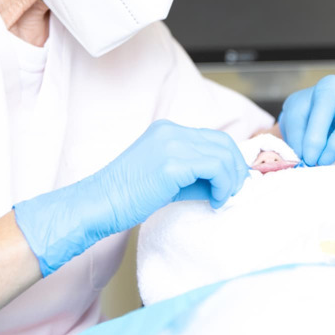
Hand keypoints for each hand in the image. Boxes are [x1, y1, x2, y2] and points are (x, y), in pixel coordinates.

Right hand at [13, 120, 248, 275]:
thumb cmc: (127, 197)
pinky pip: (215, 167)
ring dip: (231, 179)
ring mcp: (171, 143)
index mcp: (167, 130)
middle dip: (236, 168)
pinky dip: (223, 185)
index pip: (213, 137)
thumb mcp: (166, 177)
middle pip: (222, 142)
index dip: (230, 159)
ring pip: (222, 154)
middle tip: (236, 191)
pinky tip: (216, 201)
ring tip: (224, 199)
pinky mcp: (172, 162)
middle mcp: (171, 131)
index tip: (233, 182)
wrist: (99, 203)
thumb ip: (194, 173)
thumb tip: (226, 181)